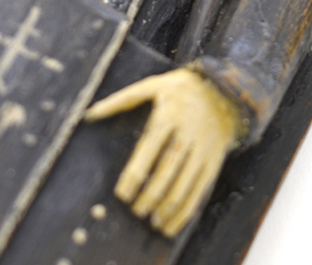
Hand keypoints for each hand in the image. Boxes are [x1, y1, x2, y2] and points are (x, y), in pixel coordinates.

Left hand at [85, 67, 241, 237]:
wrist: (223, 90)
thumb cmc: (178, 89)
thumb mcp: (151, 86)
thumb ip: (120, 100)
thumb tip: (89, 114)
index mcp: (168, 116)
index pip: (148, 150)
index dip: (134, 175)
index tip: (121, 194)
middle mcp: (187, 133)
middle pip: (167, 171)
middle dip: (151, 196)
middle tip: (136, 212)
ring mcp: (202, 149)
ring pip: (185, 184)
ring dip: (168, 207)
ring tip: (153, 222)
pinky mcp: (214, 161)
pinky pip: (201, 190)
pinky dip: (187, 211)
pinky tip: (172, 224)